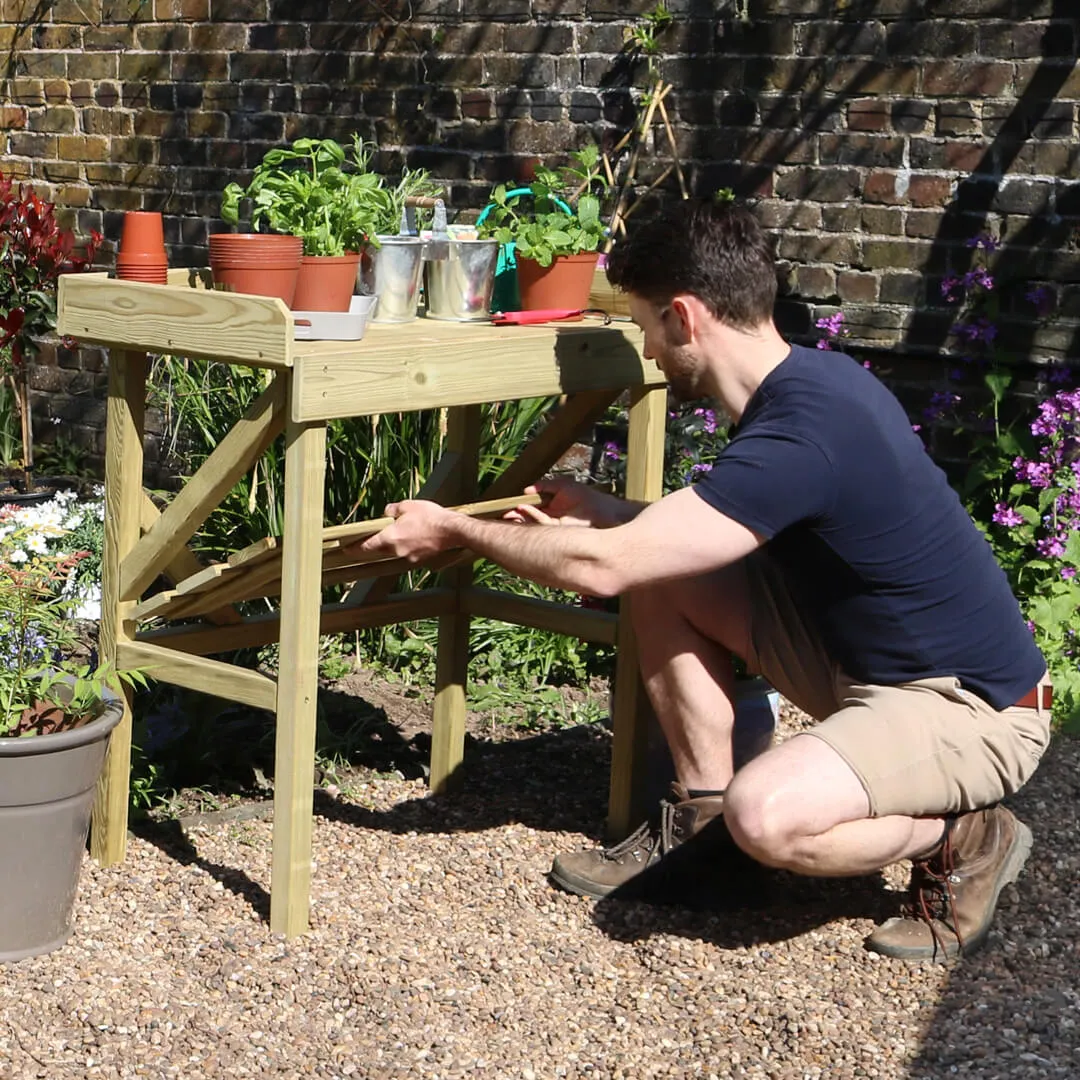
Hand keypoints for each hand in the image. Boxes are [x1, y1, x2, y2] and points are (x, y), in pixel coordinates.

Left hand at [351, 500, 459, 562]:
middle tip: (372, 537)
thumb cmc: (430, 517)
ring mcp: (408, 557)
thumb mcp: (408, 505)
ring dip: (393, 544)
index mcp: (390, 537)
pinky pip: (407, 553)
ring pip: (394, 551)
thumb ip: (393, 509)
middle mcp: (396, 550)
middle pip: (380, 549)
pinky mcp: (419, 559)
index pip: (367, 545)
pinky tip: (415, 537)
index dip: (355, 547)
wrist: (452, 530)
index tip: (347, 549)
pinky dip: (407, 546)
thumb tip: (387, 512)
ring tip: (402, 532)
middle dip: (375, 543)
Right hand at [504, 477, 626, 528]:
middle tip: (502, 513)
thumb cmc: (588, 499)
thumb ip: (545, 485)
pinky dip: (531, 517)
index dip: (518, 507)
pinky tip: (522, 510)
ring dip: (519, 518)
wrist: (606, 513)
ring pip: (531, 524)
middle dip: (514, 516)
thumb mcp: (564, 486)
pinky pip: (541, 524)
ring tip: (508, 513)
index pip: (530, 508)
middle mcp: (550, 519)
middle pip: (528, 518)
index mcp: (551, 508)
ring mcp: (553, 527)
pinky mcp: (558, 532)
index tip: (506, 506)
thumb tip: (526, 489)